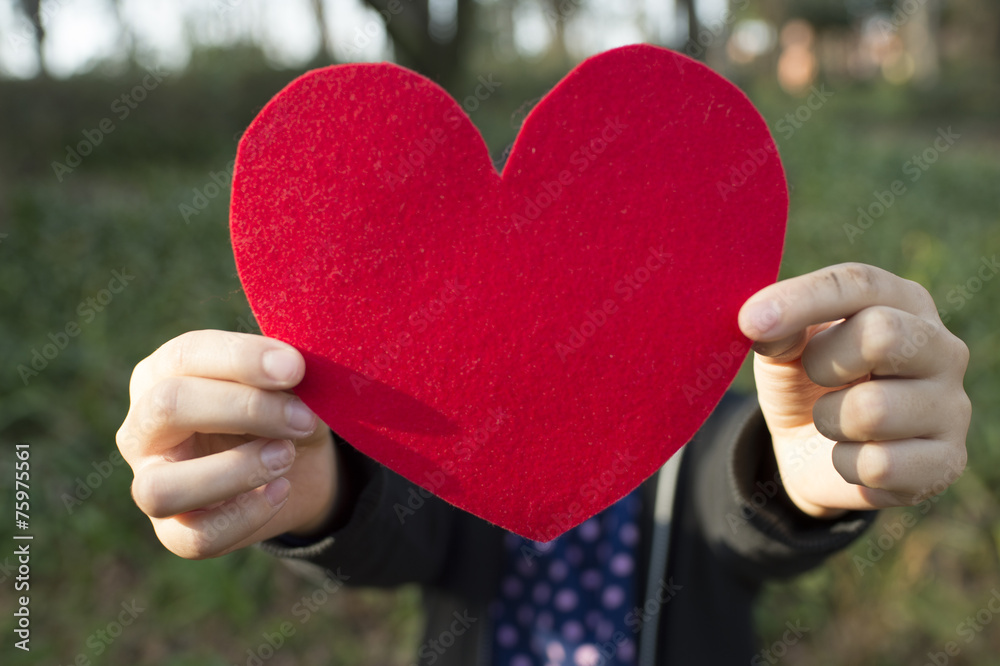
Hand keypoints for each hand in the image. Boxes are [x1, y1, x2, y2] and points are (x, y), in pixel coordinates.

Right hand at [116, 330, 339, 558]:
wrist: (298, 462)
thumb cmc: (281, 408)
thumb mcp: (287, 384)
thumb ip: (283, 374)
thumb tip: (291, 370)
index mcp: (162, 373)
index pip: (185, 355)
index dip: (242, 359)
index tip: (295, 368)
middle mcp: (142, 427)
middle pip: (167, 407)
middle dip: (246, 409)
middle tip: (302, 418)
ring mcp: (149, 482)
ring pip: (160, 488)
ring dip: (235, 471)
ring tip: (285, 455)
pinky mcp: (172, 531)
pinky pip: (195, 538)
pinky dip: (247, 515)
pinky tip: (281, 490)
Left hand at [738, 263, 970, 517]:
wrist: (812, 452)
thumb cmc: (803, 381)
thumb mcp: (782, 348)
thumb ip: (777, 329)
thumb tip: (761, 322)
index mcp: (902, 302)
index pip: (859, 283)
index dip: (802, 300)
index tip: (749, 322)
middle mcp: (942, 347)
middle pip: (882, 334)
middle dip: (824, 363)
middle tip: (814, 376)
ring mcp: (952, 405)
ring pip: (873, 410)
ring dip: (829, 421)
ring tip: (834, 420)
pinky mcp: (947, 461)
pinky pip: (879, 465)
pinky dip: (846, 465)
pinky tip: (854, 457)